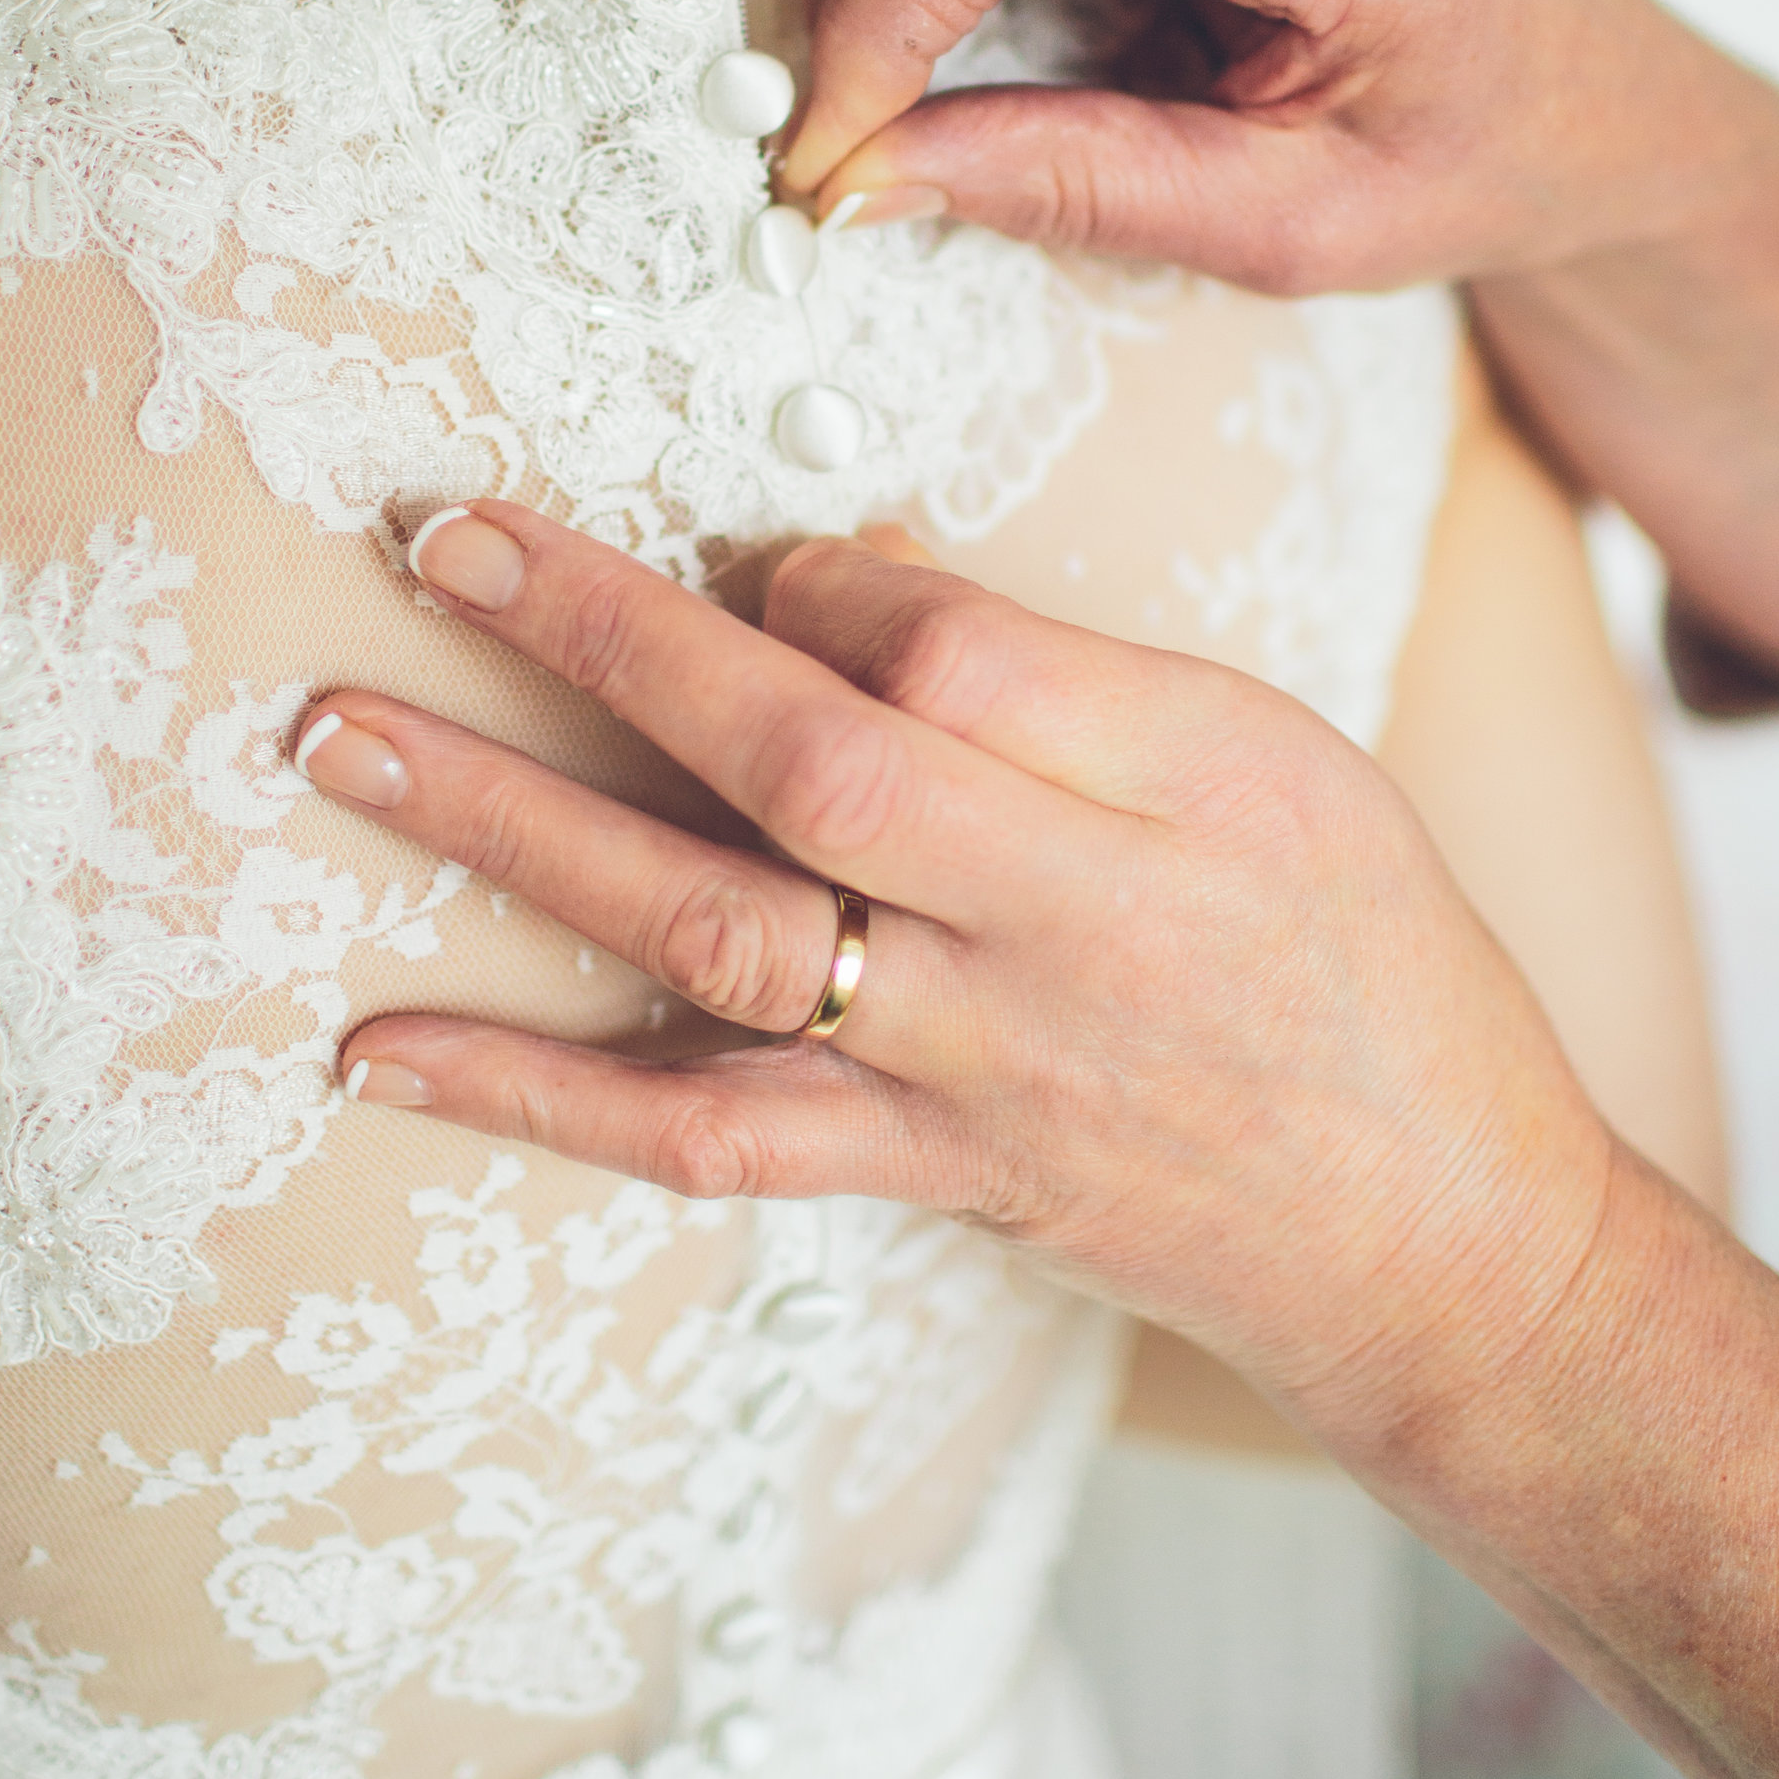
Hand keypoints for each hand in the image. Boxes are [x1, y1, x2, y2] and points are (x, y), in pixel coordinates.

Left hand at [299, 504, 1616, 1451]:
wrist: (1435, 1240)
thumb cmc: (1372, 960)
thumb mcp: (1282, 758)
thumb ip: (1066, 670)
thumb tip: (841, 576)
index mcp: (1174, 793)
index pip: (945, 657)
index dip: (817, 584)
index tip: (755, 550)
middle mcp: (1056, 935)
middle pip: (801, 771)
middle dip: (607, 640)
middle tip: (436, 539)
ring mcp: (967, 1072)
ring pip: (715, 940)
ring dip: (513, 834)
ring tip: (343, 744)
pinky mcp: (912, 1178)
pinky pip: (700, 1141)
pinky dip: (530, 1093)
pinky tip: (378, 1046)